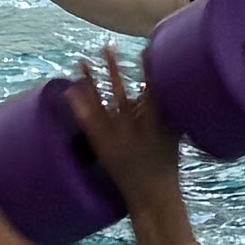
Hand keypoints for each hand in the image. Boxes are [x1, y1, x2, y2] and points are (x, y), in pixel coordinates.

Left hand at [62, 46, 184, 207]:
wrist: (153, 197)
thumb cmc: (166, 166)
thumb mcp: (175, 136)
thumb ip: (172, 113)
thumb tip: (171, 90)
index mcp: (158, 123)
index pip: (153, 89)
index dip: (149, 68)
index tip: (144, 48)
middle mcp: (136, 127)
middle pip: (122, 91)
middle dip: (113, 68)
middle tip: (106, 46)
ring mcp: (117, 137)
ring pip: (101, 103)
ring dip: (91, 80)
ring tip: (81, 60)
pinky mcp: (104, 147)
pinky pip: (89, 122)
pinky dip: (78, 106)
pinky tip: (68, 91)